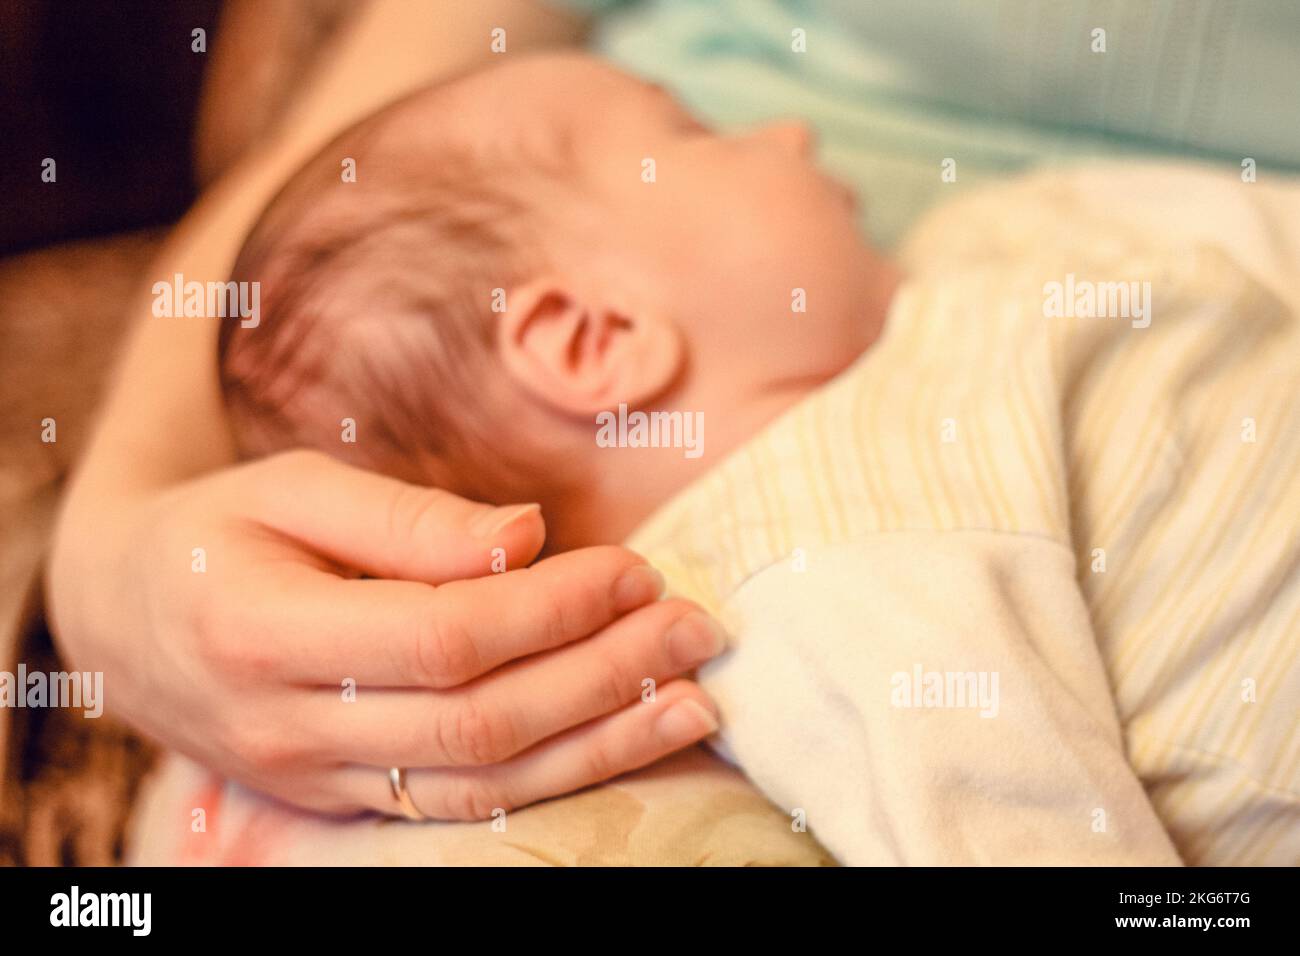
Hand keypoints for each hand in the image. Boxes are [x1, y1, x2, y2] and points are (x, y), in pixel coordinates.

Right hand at [47, 450, 722, 818]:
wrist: (129, 618)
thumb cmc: (219, 533)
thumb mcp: (291, 488)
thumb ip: (405, 519)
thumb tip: (528, 538)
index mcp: (264, 631)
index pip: (443, 638)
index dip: (551, 610)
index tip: (633, 569)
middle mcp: (291, 725)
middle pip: (479, 721)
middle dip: (604, 677)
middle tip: (693, 626)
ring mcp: (318, 780)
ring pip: (484, 782)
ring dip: (603, 743)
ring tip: (695, 700)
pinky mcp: (346, 800)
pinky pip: (464, 805)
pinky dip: (558, 778)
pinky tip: (628, 741)